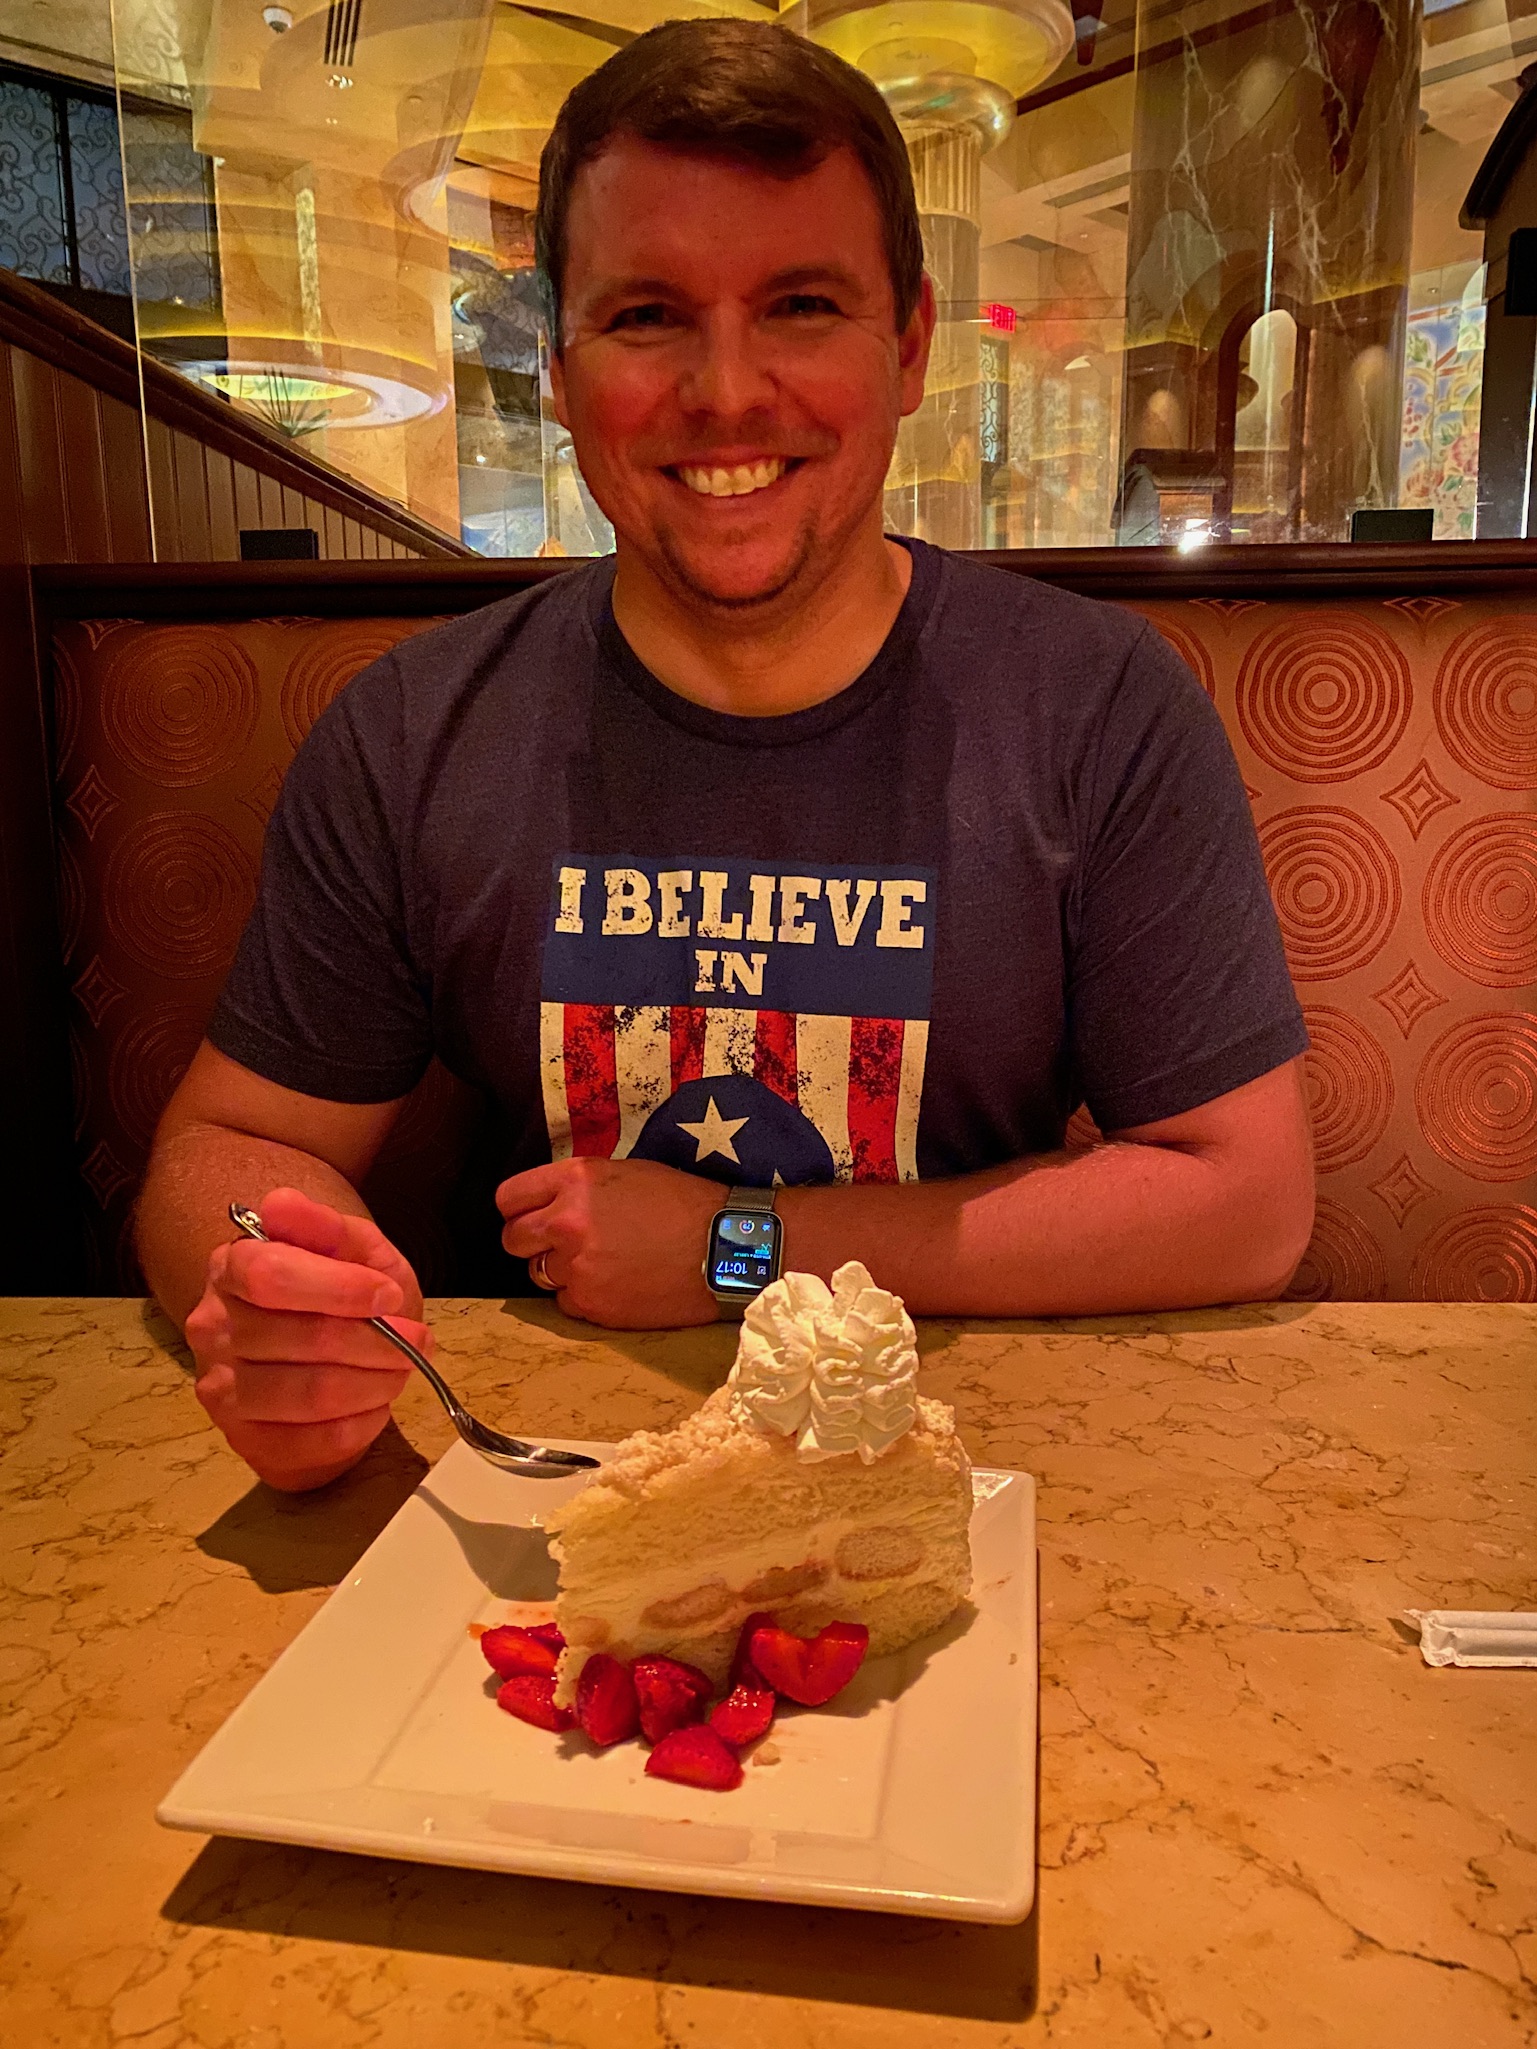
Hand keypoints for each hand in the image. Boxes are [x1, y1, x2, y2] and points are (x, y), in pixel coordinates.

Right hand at [185, 1186, 431, 1492]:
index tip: (388, 1295)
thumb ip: (326, 1226)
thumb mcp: (354, 1249)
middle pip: (301, 1338)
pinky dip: (356, 1428)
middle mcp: (212, 1326)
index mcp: (232, 1266)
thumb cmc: (344, 1291)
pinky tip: (372, 1407)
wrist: (326, 1346)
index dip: (340, 1288)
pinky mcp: (241, 1440)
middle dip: (377, 1342)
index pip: (271, 1275)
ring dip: (373, 1385)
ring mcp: (220, 1387)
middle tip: (416, 1342)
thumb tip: (281, 1202)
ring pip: (307, 1395)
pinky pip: (306, 1445)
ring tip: (399, 1371)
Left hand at [496, 1157, 719, 1326]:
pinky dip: (586, 1296)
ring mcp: (578, 1268)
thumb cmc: (685, 1203)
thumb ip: (581, 1187)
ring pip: (539, 1275)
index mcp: (576, 1180)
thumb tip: (551, 1203)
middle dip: (531, 1242)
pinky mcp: (594, 1305)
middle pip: (514, 1239)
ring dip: (560, 1270)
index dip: (518, 1208)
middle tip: (559, 1243)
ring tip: (600, 1263)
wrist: (727, 1247)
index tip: (529, 1215)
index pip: (509, 1198)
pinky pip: (568, 1303)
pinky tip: (619, 1284)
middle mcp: (567, 1222)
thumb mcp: (628, 1172)